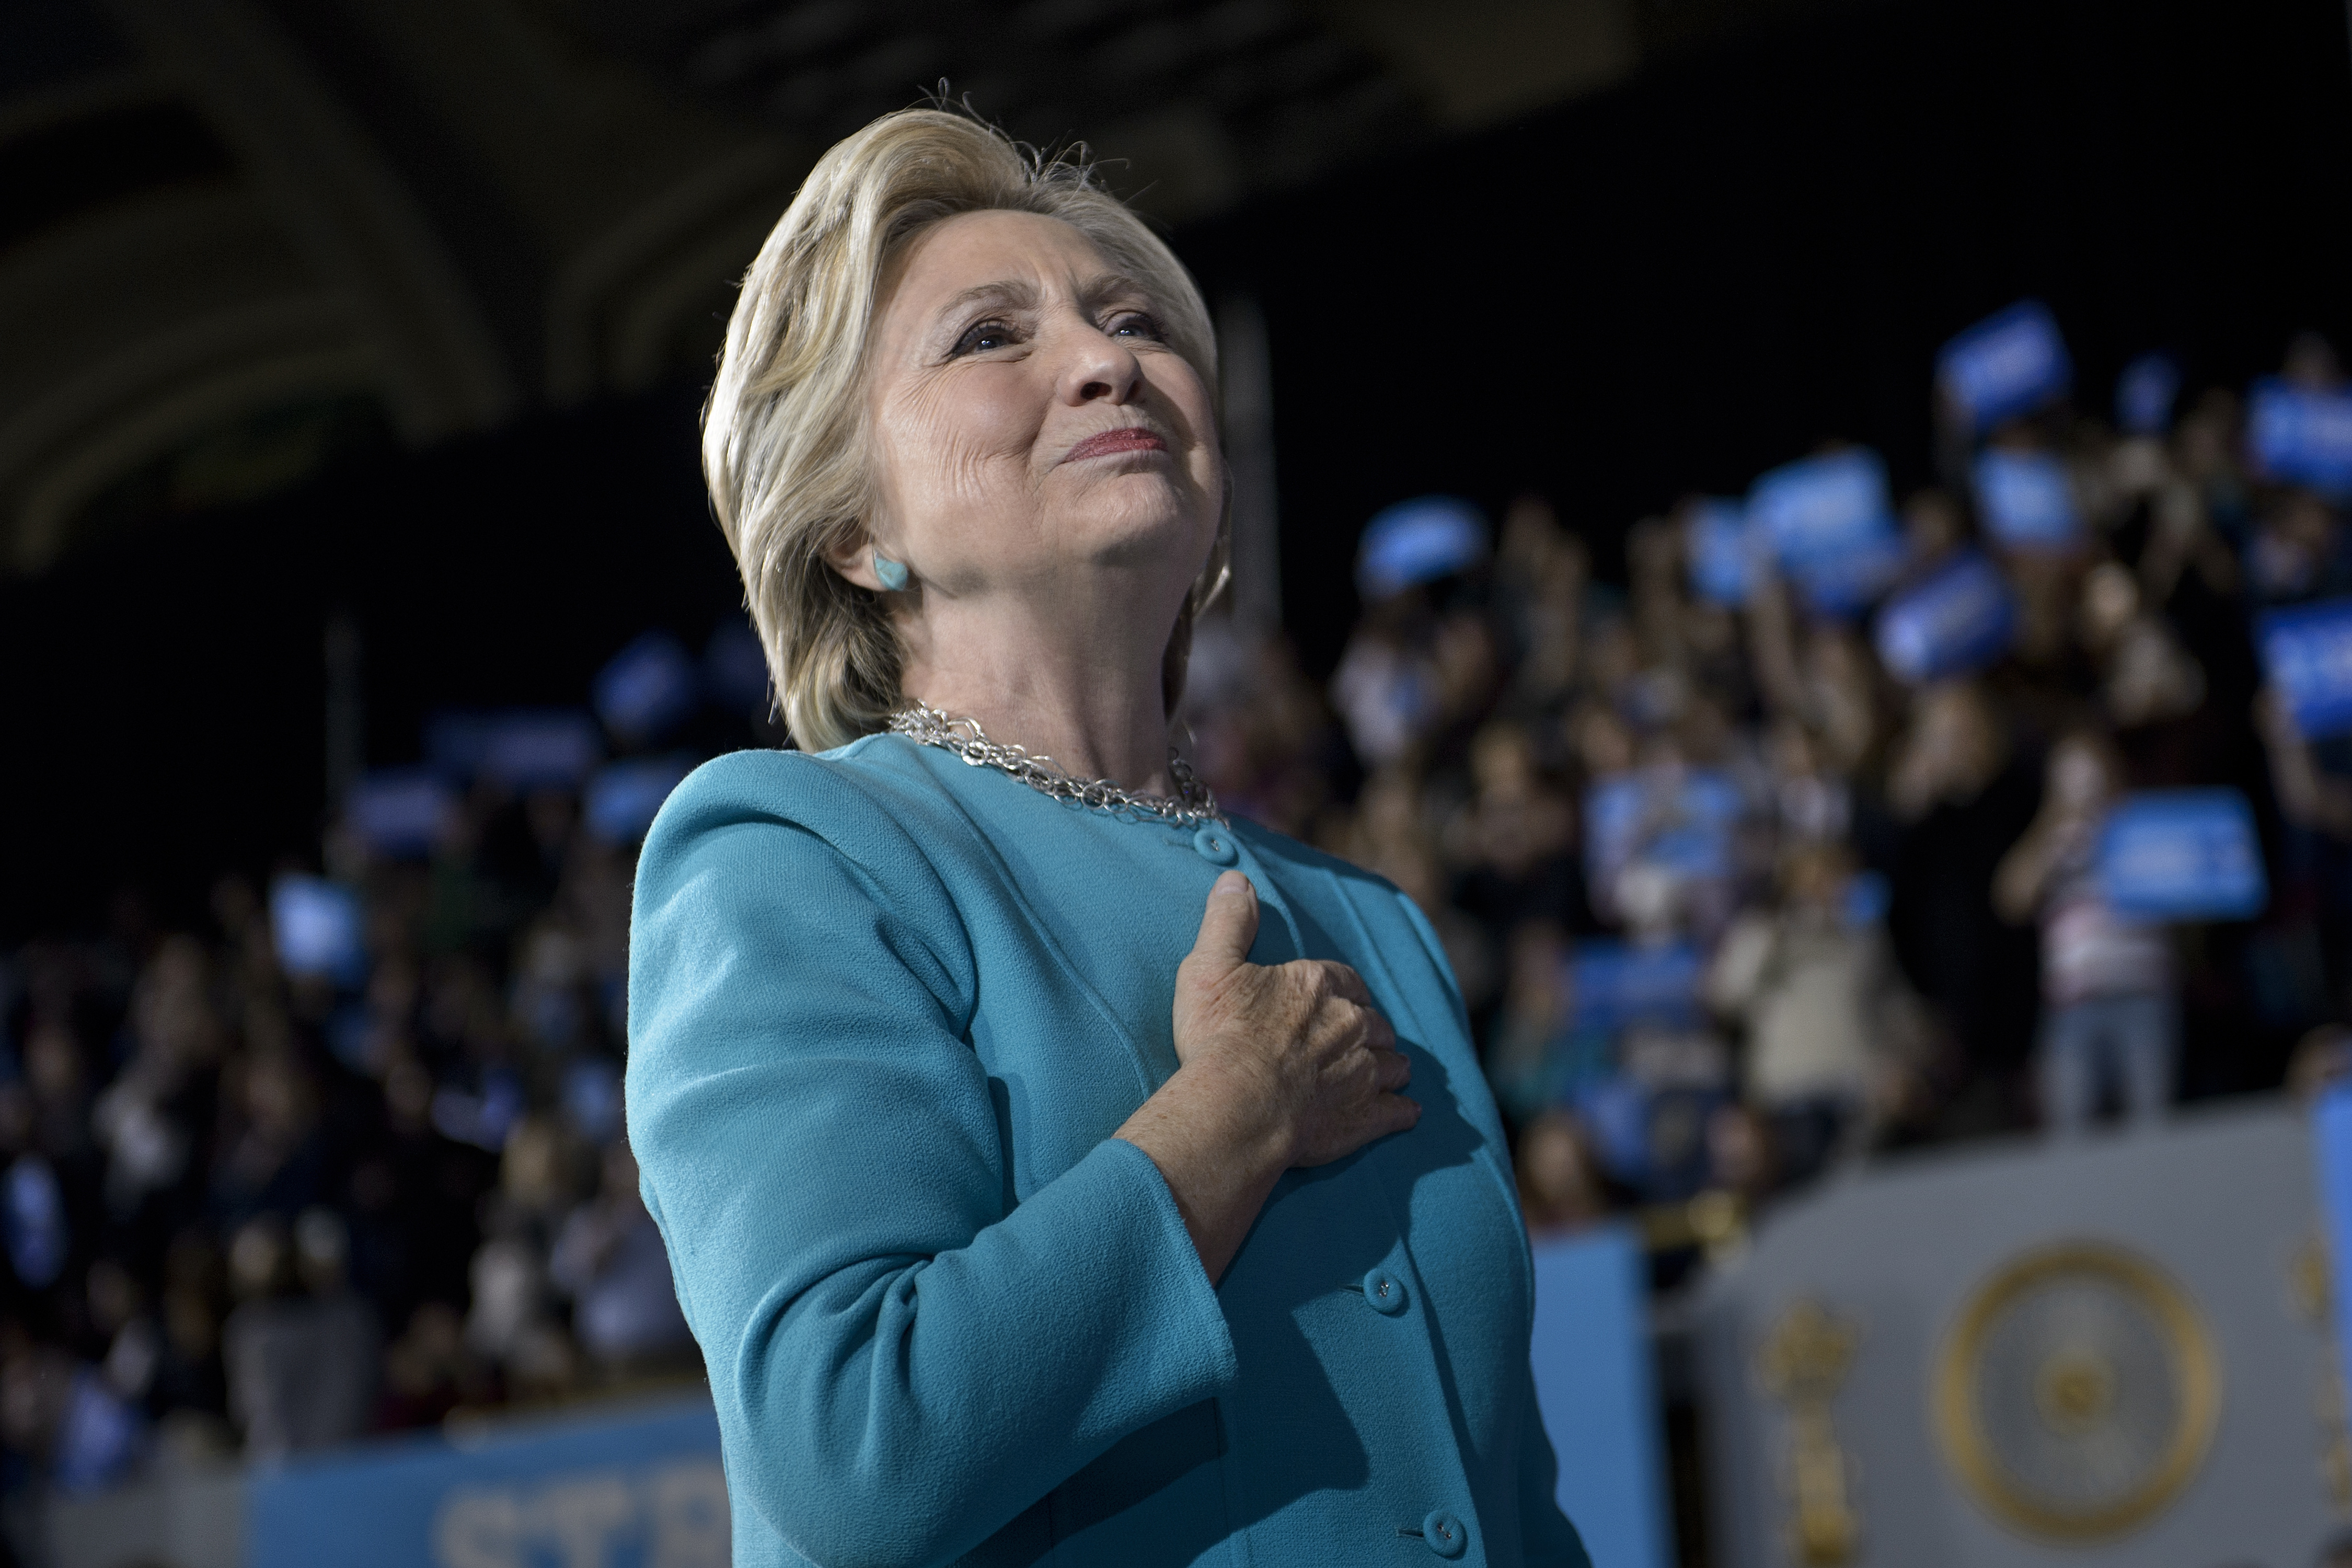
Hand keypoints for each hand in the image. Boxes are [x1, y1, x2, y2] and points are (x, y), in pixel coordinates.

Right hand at [1116, 872, 1418, 1282]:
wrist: (1238, 1107)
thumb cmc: (1220, 1037)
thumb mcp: (1210, 967)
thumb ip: (1228, 921)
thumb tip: (1237, 879)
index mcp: (1320, 985)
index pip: (1346, 981)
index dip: (1342, 991)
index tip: (1336, 1001)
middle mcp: (1353, 1023)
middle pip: (1374, 1022)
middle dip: (1368, 1030)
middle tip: (1355, 1040)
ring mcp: (1365, 1071)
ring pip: (1394, 1063)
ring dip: (1390, 1066)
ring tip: (1384, 1073)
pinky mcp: (1367, 1116)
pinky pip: (1400, 1111)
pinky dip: (1403, 1111)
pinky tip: (1405, 1113)